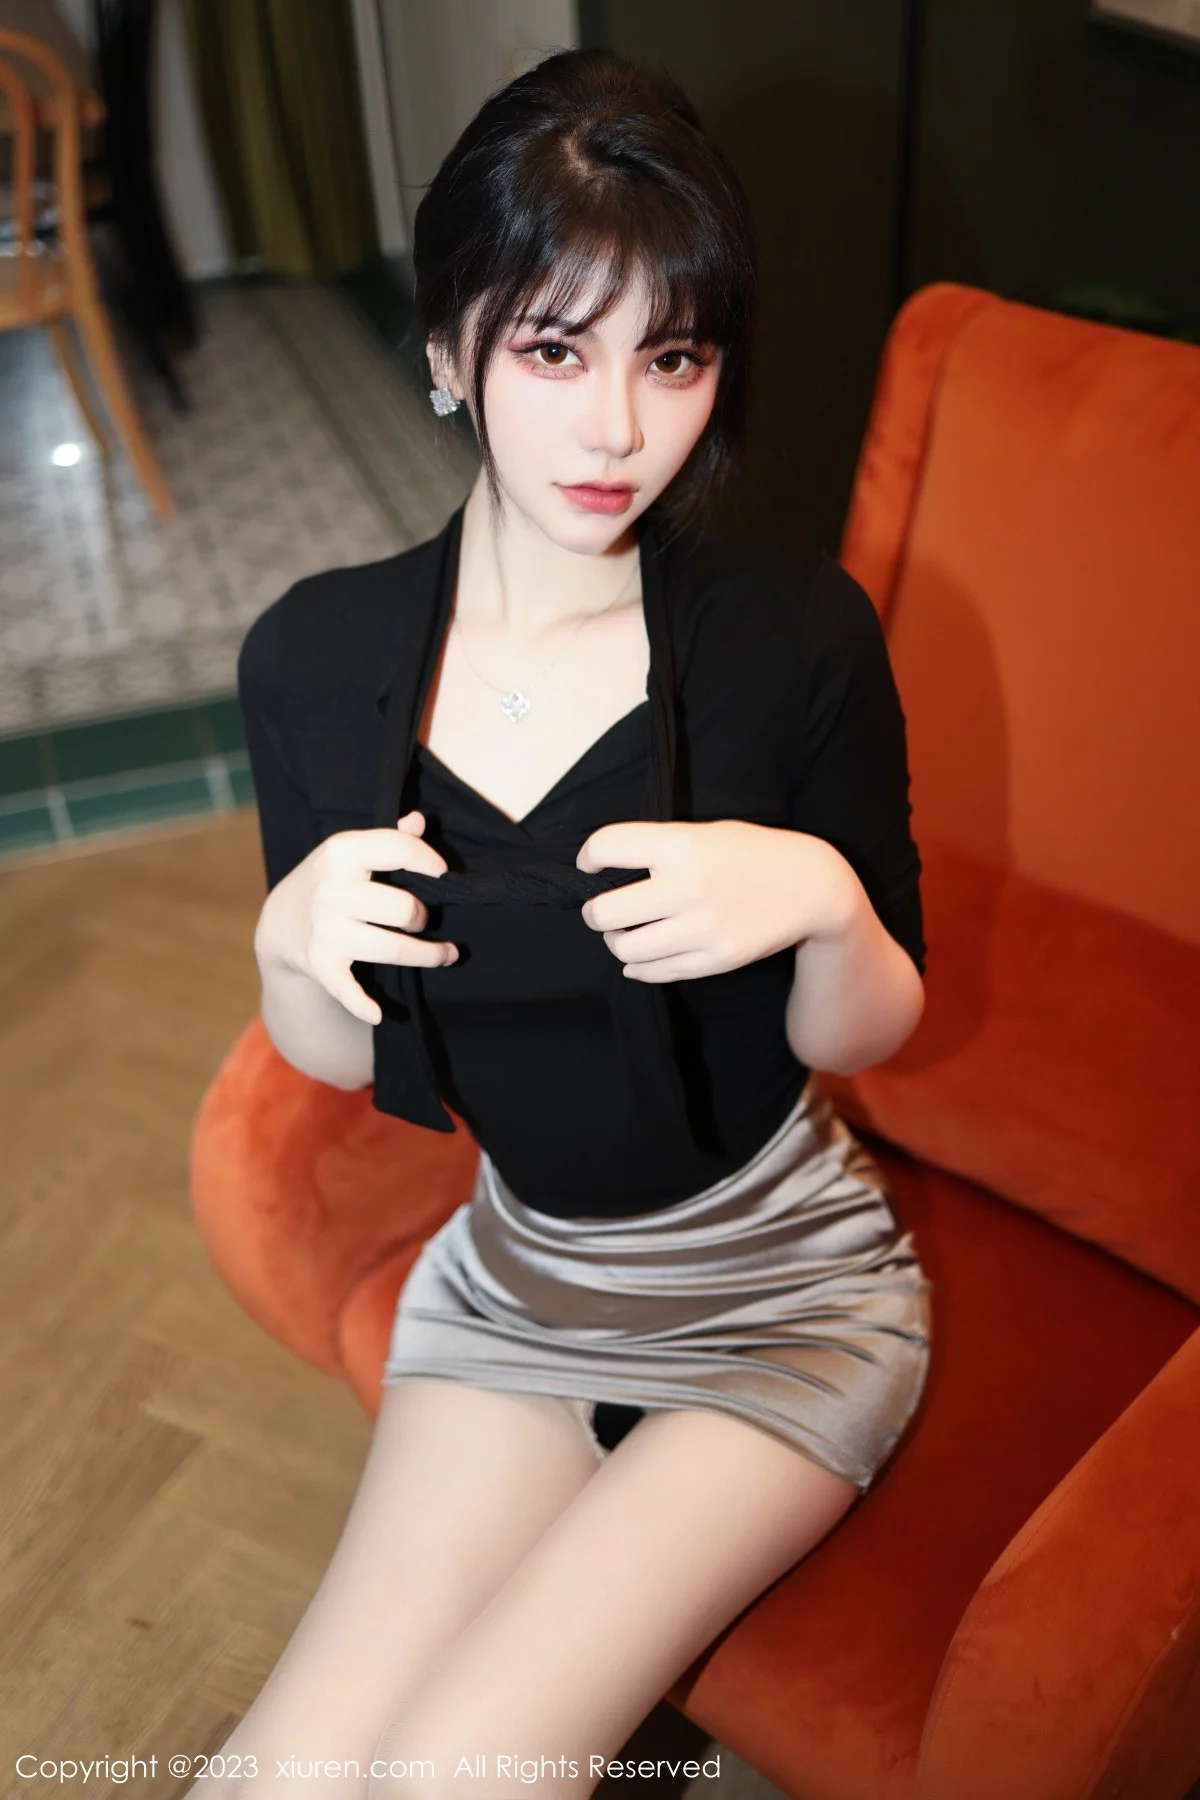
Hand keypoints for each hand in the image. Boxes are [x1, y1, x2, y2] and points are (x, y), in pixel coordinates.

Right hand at [254, 810, 458, 1024]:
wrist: (280, 923)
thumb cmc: (330, 882)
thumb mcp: (350, 854)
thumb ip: (387, 838)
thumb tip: (419, 821)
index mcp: (341, 852)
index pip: (399, 849)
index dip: (430, 862)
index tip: (445, 875)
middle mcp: (332, 890)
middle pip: (404, 907)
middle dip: (422, 916)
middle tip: (422, 919)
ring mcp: (325, 929)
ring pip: (394, 947)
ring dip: (428, 955)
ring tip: (446, 955)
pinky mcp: (322, 965)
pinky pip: (348, 989)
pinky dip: (363, 1005)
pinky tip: (379, 1013)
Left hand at [575, 819, 855, 983]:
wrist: (810, 886)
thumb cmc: (751, 853)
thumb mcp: (705, 833)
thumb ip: (659, 848)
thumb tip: (605, 871)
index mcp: (681, 846)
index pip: (606, 847)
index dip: (588, 857)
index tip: (590, 864)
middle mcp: (687, 888)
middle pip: (604, 911)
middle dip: (594, 910)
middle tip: (601, 907)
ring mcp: (702, 928)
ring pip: (625, 948)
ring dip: (616, 941)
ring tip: (625, 931)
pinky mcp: (716, 959)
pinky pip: (656, 972)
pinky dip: (638, 965)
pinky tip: (641, 955)